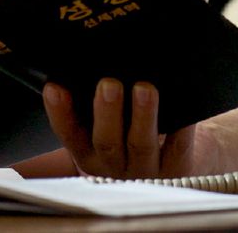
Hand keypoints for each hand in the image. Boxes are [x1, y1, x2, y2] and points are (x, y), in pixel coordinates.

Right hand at [43, 79, 196, 178]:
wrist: (181, 162)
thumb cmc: (136, 135)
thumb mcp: (109, 128)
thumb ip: (95, 108)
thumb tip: (79, 66)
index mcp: (92, 155)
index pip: (70, 134)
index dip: (60, 113)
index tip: (55, 86)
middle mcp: (115, 168)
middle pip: (107, 143)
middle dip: (106, 112)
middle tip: (108, 83)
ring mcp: (146, 172)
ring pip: (141, 144)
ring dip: (142, 116)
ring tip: (144, 88)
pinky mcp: (178, 170)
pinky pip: (178, 146)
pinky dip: (180, 127)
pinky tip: (182, 103)